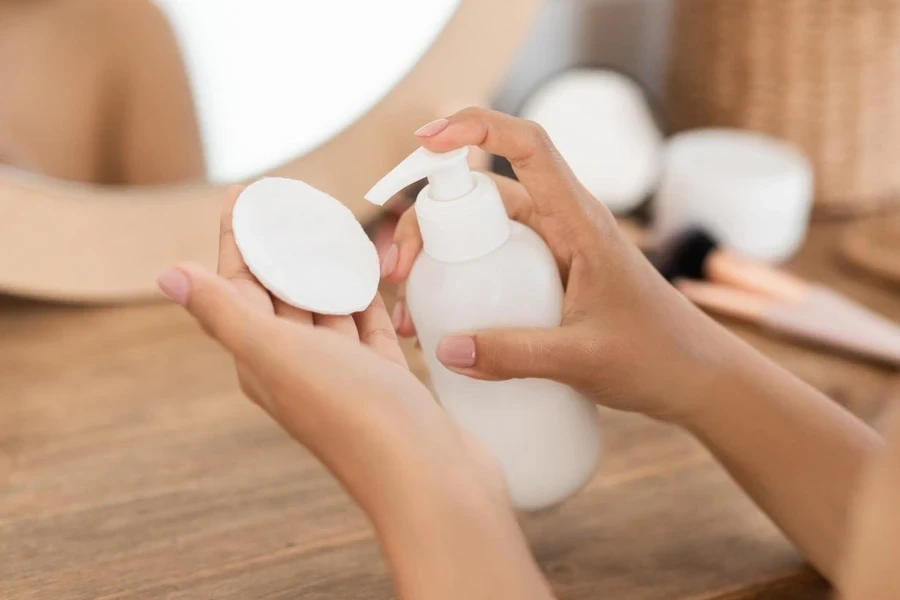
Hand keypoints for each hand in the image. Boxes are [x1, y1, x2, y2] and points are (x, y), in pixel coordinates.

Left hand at [157, 186, 504, 519]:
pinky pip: (367, 326)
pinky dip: (365, 296)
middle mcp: (297, 368)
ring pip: (326, 309)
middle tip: (293, 202)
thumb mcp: (280, 356)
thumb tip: (165, 274)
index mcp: (262, 362)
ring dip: (323, 269)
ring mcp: (344, 375)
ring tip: (332, 226)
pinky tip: (369, 271)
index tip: (246, 193)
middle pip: (281, 295)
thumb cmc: (354, 416)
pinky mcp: (384, 379)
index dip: (238, 239)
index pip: (238, 288)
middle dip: (281, 248)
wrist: (429, 480)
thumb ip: (224, 315)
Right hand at [382, 108, 737, 424]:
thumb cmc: (656, 357)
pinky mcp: (548, 281)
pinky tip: (442, 326)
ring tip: (411, 311)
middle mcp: (563, 226)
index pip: (528, 145)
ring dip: (442, 259)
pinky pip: (495, 268)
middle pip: (484, 196)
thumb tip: (444, 349)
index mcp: (580, 221)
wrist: (694, 378)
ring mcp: (554, 254)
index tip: (427, 140)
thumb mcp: (582, 359)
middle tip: (401, 273)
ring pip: (483, 234)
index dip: (476, 127)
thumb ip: (514, 355)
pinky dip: (462, 285)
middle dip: (432, 222)